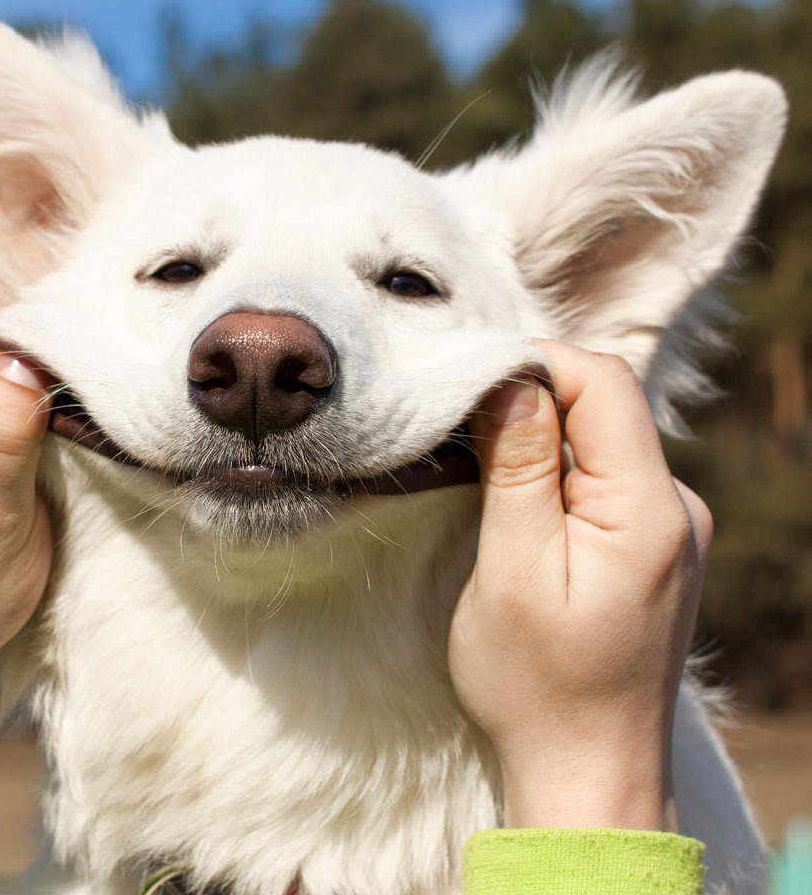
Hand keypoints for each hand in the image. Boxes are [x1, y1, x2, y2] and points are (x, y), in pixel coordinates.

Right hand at [448, 340, 710, 830]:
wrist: (588, 772)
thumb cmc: (538, 684)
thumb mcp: (512, 571)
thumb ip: (519, 470)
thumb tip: (510, 380)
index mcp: (651, 510)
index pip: (602, 382)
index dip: (534, 363)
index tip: (465, 384)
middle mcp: (678, 509)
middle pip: (605, 405)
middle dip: (530, 398)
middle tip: (459, 425)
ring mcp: (671, 529)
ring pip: (602, 439)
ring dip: (540, 437)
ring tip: (478, 465)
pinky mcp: (653, 547)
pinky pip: (607, 478)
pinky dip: (557, 470)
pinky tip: (518, 500)